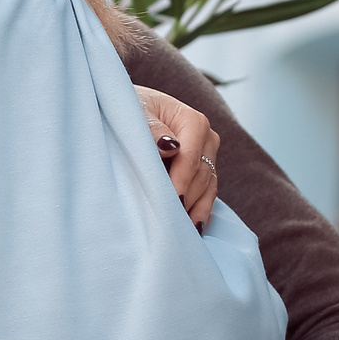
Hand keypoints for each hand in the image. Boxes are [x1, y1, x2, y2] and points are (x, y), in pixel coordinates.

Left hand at [135, 86, 221, 228]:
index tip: (168, 200)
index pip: (190, 157)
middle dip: (185, 198)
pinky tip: (190, 229)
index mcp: (193, 121)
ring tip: (177, 230)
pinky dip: (199, 212)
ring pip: (206, 189)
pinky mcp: (203, 173)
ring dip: (193, 209)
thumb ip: (151, 129)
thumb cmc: (131, 110)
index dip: (179, 180)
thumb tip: (169, 146)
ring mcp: (207, 157)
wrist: (131, 110)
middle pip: (201, 176)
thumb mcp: (135, 112)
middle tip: (167, 221)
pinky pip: (207, 196)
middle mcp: (206, 139)